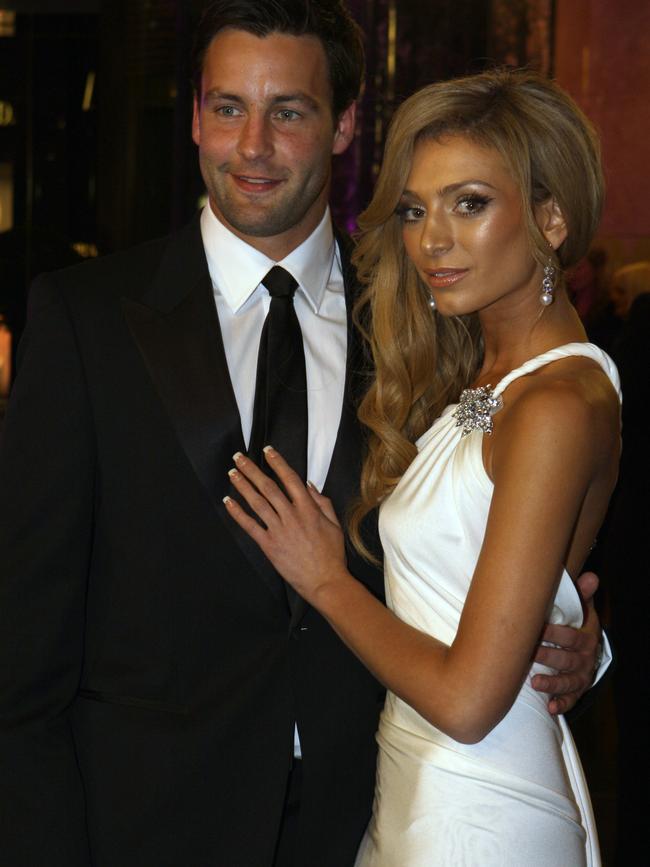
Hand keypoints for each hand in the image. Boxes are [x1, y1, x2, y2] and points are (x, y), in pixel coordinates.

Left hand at [224, 447, 349, 603]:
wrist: (325, 581)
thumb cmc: (331, 554)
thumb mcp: (334, 524)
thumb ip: (321, 501)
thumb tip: (308, 484)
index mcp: (308, 509)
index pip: (290, 479)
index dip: (278, 463)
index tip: (267, 451)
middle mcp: (292, 516)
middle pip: (268, 487)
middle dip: (252, 470)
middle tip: (239, 457)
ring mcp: (279, 530)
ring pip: (257, 503)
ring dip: (242, 486)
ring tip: (232, 474)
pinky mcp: (269, 545)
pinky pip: (250, 526)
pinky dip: (238, 513)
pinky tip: (229, 502)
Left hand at [531, 571, 601, 714]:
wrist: (589, 650)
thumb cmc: (579, 626)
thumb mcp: (584, 611)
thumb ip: (583, 595)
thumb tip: (591, 576)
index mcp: (584, 638)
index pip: (570, 636)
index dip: (554, 633)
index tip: (536, 629)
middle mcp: (584, 659)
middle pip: (566, 660)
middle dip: (547, 657)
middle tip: (528, 654)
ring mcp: (580, 677)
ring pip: (567, 682)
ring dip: (552, 683)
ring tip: (534, 682)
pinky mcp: (576, 691)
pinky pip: (571, 700)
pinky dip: (561, 704)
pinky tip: (550, 707)